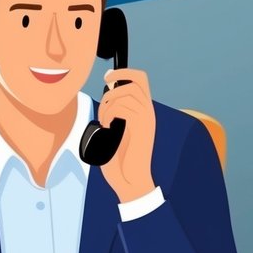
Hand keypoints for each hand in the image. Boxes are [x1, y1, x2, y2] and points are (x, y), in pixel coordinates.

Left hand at [98, 67, 156, 202]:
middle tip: (104, 103)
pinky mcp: (141, 127)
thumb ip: (114, 112)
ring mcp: (147, 118)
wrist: (131, 180)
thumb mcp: (115, 131)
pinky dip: (109, 116)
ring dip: (108, 105)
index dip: (124, 72)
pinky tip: (108, 129)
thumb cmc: (120, 160)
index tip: (108, 77)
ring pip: (125, 94)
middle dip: (113, 86)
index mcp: (143, 111)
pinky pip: (121, 108)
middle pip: (135, 81)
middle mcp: (148, 112)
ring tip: (104, 122)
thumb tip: (107, 93)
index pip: (141, 79)